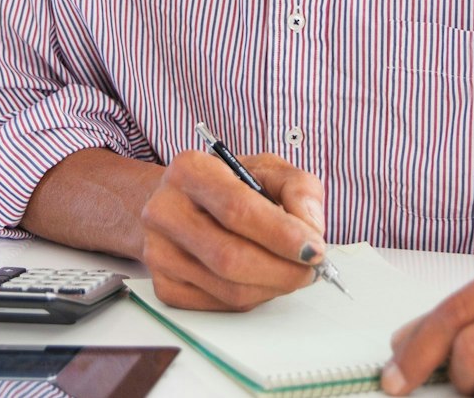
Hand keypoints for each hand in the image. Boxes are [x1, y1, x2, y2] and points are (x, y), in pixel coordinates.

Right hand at [139, 149, 326, 311]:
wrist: (179, 204)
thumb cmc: (227, 185)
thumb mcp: (266, 169)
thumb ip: (298, 187)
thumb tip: (311, 227)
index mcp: (190, 171)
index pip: (237, 209)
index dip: (282, 234)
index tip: (315, 249)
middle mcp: (165, 210)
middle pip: (231, 257)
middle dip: (283, 270)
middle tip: (312, 270)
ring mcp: (159, 252)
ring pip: (228, 288)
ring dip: (273, 287)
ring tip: (293, 272)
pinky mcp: (164, 285)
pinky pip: (220, 305)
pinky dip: (253, 297)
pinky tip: (263, 279)